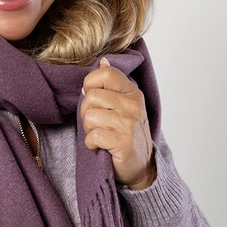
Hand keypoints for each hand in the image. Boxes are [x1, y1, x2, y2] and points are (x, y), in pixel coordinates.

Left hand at [80, 58, 155, 189]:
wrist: (140, 166)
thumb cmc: (126, 135)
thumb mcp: (123, 106)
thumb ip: (111, 86)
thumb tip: (102, 61)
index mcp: (132, 93)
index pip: (106, 74)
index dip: (90, 85)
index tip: (93, 99)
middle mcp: (133, 106)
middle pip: (91, 97)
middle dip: (86, 112)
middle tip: (96, 123)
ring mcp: (129, 124)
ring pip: (89, 116)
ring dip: (88, 129)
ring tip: (99, 135)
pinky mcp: (124, 143)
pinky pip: (93, 136)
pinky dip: (90, 143)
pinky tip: (99, 146)